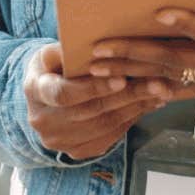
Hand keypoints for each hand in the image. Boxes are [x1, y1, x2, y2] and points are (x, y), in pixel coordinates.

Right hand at [23, 41, 173, 160]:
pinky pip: (109, 137)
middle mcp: (43, 120)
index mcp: (35, 90)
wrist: (43, 98)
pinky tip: (148, 105)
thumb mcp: (51, 52)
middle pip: (91, 111)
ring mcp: (59, 140)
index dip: (94, 88)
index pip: (64, 94)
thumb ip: (67, 50)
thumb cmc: (52, 67)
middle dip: (127, 96)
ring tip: (159, 92)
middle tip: (157, 83)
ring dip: (136, 108)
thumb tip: (91, 43)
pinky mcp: (76, 151)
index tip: (122, 79)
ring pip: (104, 126)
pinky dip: (131, 120)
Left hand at [88, 0, 194, 122]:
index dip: (189, 23)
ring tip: (97, 68)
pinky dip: (153, 88)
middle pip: (173, 58)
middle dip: (135, 53)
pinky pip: (179, 88)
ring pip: (167, 74)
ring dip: (131, 70)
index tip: (162, 11)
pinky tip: (129, 90)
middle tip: (100, 50)